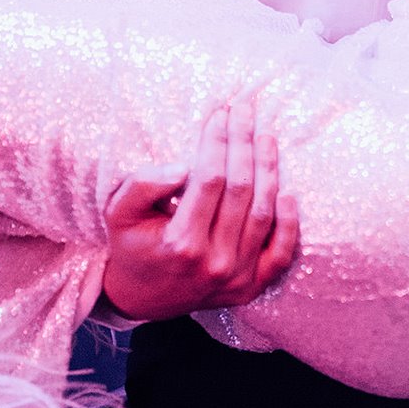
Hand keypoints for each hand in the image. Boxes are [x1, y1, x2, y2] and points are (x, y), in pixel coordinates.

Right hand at [97, 100, 299, 322]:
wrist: (141, 297)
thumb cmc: (131, 245)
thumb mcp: (119, 213)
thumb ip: (142, 185)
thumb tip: (182, 167)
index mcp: (181, 243)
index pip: (209, 179)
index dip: (217, 142)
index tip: (219, 113)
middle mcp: (214, 262)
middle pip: (240, 190)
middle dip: (243, 142)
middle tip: (246, 110)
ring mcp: (237, 277)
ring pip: (262, 213)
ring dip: (268, 169)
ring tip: (265, 136)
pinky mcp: (251, 287)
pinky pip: (281, 253)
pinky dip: (289, 223)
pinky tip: (288, 190)